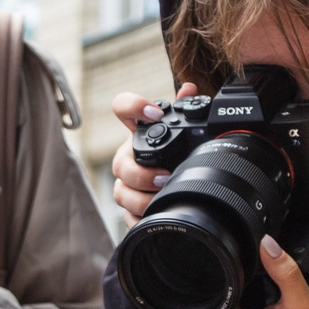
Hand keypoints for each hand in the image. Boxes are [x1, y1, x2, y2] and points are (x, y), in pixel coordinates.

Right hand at [108, 85, 197, 220]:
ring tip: (162, 197)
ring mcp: (126, 183)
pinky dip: (140, 219)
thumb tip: (189, 89)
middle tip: (164, 176)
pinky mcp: (130, 209)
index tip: (153, 114)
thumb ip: (185, 108)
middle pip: (119, 163)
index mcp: (138, 133)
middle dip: (140, 172)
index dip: (133, 107)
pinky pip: (127, 217)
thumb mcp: (183, 131)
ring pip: (120, 192)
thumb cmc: (174, 154)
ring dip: (140, 198)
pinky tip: (156, 217)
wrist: (173, 185)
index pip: (123, 108)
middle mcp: (127, 157)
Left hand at [195, 234, 308, 308]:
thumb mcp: (301, 302)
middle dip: (217, 284)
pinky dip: (230, 306)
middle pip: (202, 304)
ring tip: (247, 286)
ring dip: (224, 295)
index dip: (207, 279)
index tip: (224, 266)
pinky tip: (250, 299)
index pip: (200, 301)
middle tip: (241, 274)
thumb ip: (283, 270)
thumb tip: (267, 244)